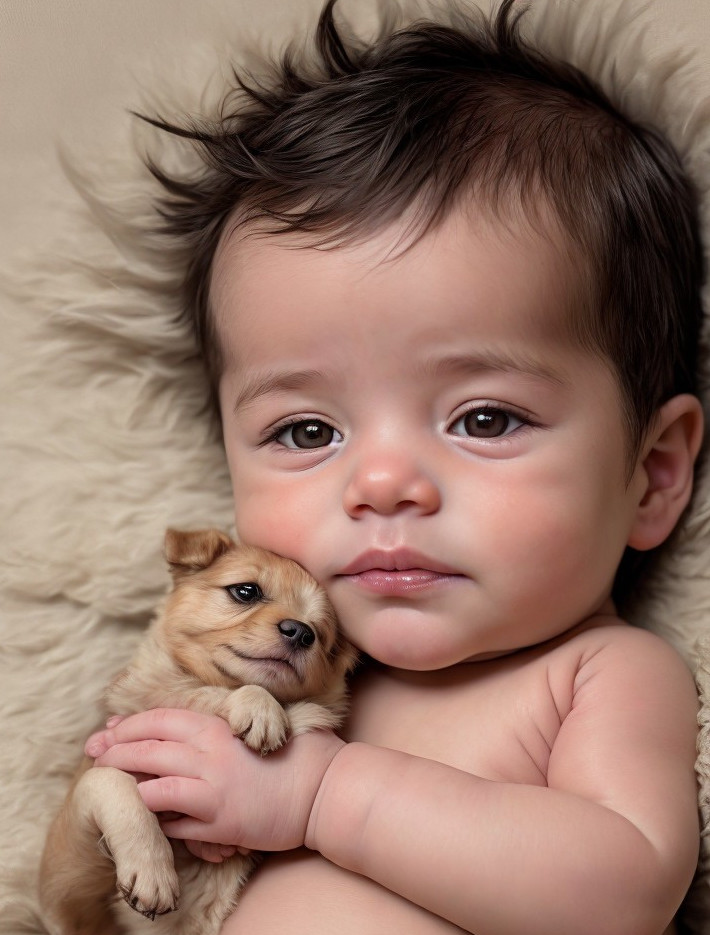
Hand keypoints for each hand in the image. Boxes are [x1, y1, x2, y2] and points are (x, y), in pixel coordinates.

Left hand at [85, 708, 344, 851]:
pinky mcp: (219, 824)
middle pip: (146, 750)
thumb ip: (222, 725)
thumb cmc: (296, 752)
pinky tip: (147, 820)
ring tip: (109, 790)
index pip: (160, 720)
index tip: (109, 729)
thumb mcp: (255, 726)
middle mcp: (209, 755)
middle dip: (113, 752)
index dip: (129, 725)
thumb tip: (192, 725)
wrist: (323, 788)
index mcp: (218, 727)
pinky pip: (174, 825)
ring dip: (126, 789)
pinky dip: (157, 822)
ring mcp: (211, 791)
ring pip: (151, 788)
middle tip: (94, 754)